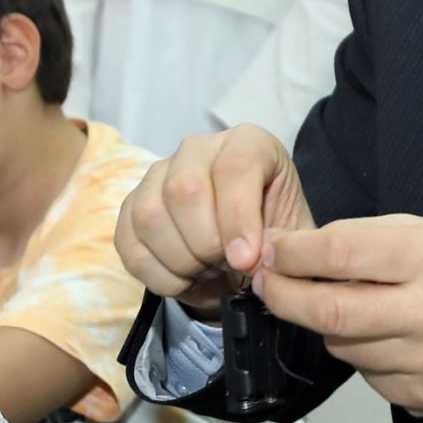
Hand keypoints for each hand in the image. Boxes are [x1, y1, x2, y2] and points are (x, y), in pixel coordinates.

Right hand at [115, 127, 311, 312]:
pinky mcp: (131, 205)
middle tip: (226, 267)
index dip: (237, 219)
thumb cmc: (274, 234)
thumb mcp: (293, 236)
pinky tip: (185, 279)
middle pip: (184, 189)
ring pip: (150, 216)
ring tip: (208, 271)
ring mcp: (158, 174)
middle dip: (205, 244)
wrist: (245, 247)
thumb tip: (249, 258)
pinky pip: (129, 243)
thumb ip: (280, 244)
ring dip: (181, 260)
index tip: (245, 261)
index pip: (234, 168)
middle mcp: (198, 149)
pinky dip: (158, 274)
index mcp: (248, 143)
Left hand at [251, 216, 422, 413]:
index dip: (293, 254)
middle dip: (284, 296)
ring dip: (326, 325)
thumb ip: (363, 240)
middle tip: (265, 283)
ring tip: (343, 305)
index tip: (270, 252)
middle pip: (330, 311)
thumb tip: (289, 253)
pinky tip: (383, 337)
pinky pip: (366, 374)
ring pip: (342, 347)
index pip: (341, 254)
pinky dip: (360, 353)